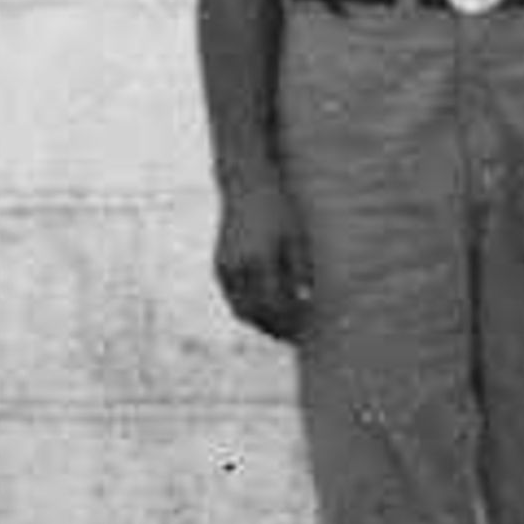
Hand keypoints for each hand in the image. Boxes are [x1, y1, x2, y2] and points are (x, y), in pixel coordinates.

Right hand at [214, 167, 307, 342]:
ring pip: (239, 309)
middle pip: (253, 314)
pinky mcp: (219, 265)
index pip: (273, 306)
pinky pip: (231, 297)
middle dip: (271, 329)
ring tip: (277, 326)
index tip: (301, 332)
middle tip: (290, 336)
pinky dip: (246, 308)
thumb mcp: (296, 236)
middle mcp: (238, 268)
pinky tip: (262, 306)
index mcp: (260, 260)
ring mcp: (225, 268)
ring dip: (257, 322)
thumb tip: (305, 301)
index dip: (287, 323)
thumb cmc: (277, 209)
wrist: (245, 186)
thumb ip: (300, 270)